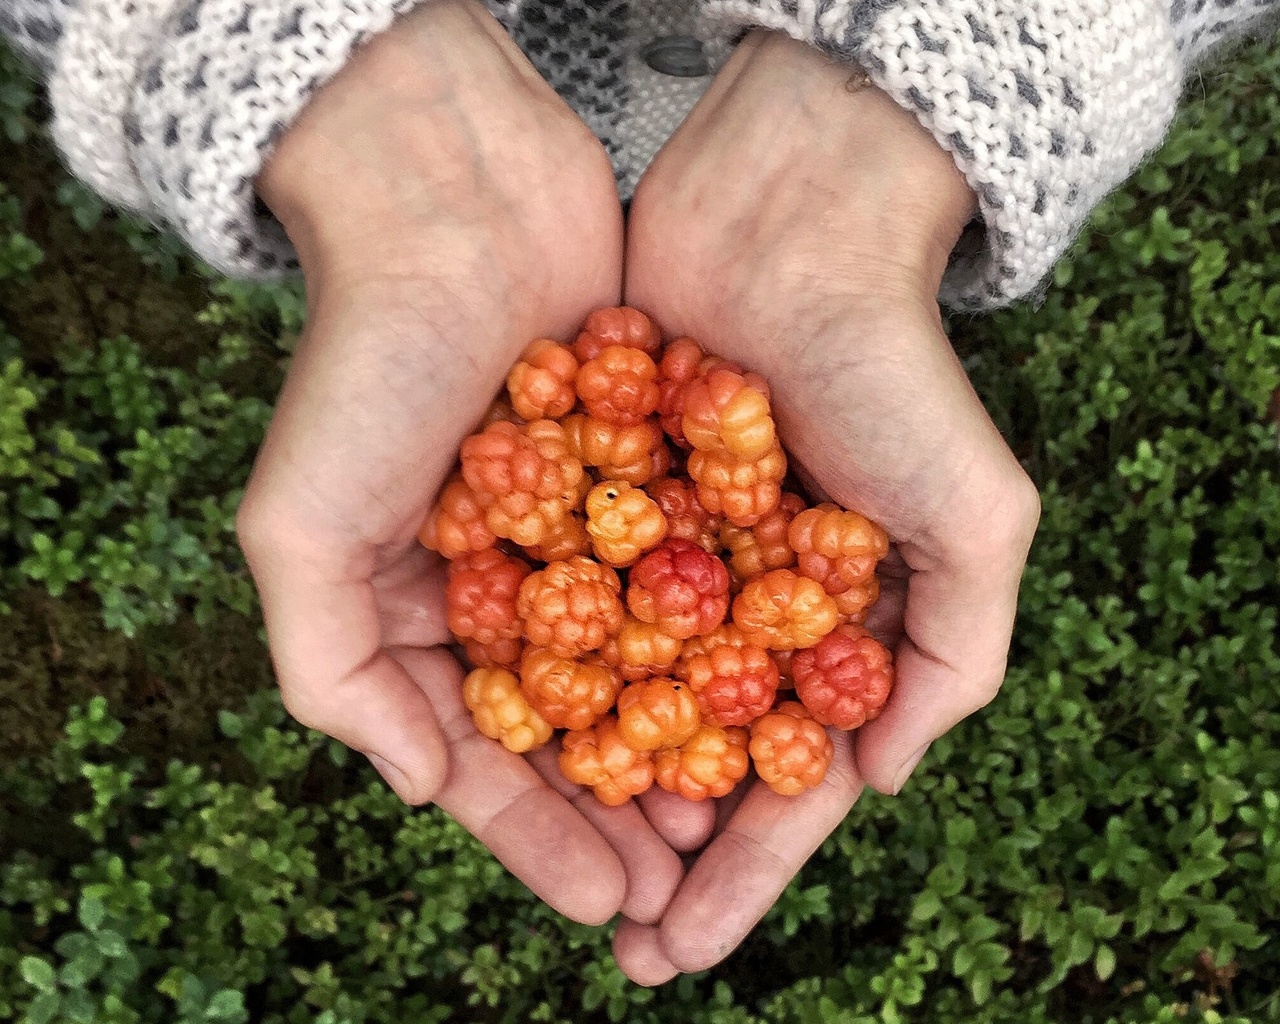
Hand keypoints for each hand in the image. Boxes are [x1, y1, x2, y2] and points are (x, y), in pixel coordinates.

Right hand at [239, 0, 684, 928]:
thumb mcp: (300, 525)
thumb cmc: (366, 362)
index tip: (606, 907)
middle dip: (622, 811)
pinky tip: (781, 698)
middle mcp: (505, 577)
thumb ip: (333, 669)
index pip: (486, 754)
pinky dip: (731, 637)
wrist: (457, 202)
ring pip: (646, 662)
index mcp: (420, 606)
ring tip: (739, 822)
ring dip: (686, 742)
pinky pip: (698, 572)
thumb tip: (426, 785)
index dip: (538, 836)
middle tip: (684, 888)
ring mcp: (582, 523)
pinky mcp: (651, 467)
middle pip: (576, 724)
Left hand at [617, 32, 1040, 981]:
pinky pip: (552, 602)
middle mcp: (740, 603)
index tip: (688, 952)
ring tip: (549, 869)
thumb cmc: (892, 368)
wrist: (786, 224)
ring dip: (584, 785)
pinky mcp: (590, 494)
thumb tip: (879, 781)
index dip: (745, 872)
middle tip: (613, 942)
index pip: (785, 778)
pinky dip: (527, 669)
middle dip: (654, 852)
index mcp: (830, 626)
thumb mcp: (975, 516)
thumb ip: (959, 655)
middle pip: (688, 756)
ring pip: (612, 695)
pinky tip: (485, 742)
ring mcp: (660, 553)